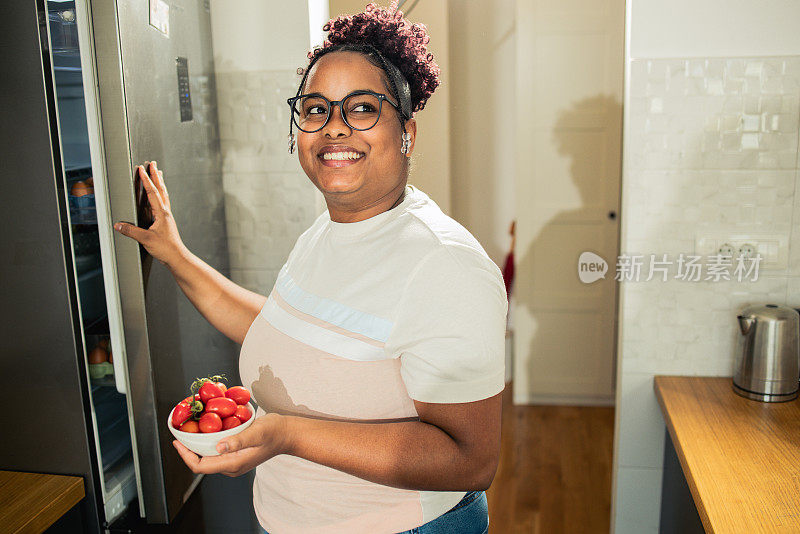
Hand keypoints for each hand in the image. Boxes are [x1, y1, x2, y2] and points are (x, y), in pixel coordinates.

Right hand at [113, 161, 187, 266]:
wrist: (177, 257)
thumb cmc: (166, 249)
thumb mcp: (146, 239)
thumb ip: (131, 231)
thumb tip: (118, 225)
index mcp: (162, 213)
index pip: (153, 193)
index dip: (146, 180)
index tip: (142, 169)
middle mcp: (166, 212)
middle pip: (161, 189)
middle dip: (156, 176)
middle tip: (153, 164)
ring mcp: (167, 216)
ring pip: (163, 195)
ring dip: (160, 183)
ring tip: (158, 173)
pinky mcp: (166, 222)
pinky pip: (163, 203)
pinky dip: (160, 194)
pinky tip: (158, 196)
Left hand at [172, 413, 289, 476]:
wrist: (287, 434)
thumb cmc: (274, 432)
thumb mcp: (257, 432)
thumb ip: (239, 441)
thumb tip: (219, 447)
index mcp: (234, 463)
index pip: (201, 466)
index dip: (185, 456)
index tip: (177, 442)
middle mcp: (231, 466)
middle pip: (201, 462)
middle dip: (188, 449)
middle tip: (181, 432)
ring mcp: (233, 461)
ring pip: (208, 457)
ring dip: (197, 446)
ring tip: (190, 430)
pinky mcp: (236, 455)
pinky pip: (216, 451)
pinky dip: (208, 442)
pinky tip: (207, 430)